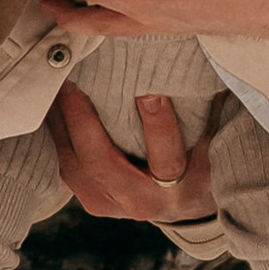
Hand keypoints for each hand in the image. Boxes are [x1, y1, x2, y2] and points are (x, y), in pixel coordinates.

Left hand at [45, 84, 216, 222]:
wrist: (182, 201)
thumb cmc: (203, 159)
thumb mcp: (215, 140)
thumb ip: (207, 110)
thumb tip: (194, 64)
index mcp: (181, 189)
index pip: (168, 161)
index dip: (159, 127)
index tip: (151, 91)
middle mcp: (142, 202)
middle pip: (103, 164)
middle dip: (83, 120)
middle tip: (73, 80)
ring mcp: (110, 205)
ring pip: (74, 165)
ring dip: (61, 122)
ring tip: (54, 82)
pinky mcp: (89, 198)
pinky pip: (66, 163)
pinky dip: (58, 131)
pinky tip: (53, 102)